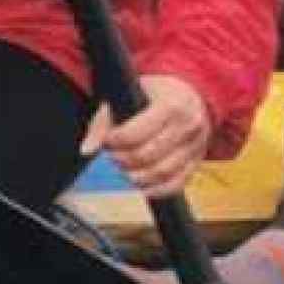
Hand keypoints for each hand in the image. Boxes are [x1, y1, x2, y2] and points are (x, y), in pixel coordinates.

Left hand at [83, 73, 215, 193]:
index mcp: (171, 104)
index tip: (107, 141)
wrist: (190, 95)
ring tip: (124, 170)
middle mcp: (188, 125)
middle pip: (148, 155)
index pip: (136, 132)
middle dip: (123, 160)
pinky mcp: (197, 161)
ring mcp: (196, 146)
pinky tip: (140, 185)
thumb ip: (103, 121)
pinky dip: (155, 190)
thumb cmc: (154, 94)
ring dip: (136, 177)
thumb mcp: (127, 94)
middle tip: (113, 156)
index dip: (115, 141)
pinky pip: (176, 184)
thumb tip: (86, 150)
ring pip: (162, 172)